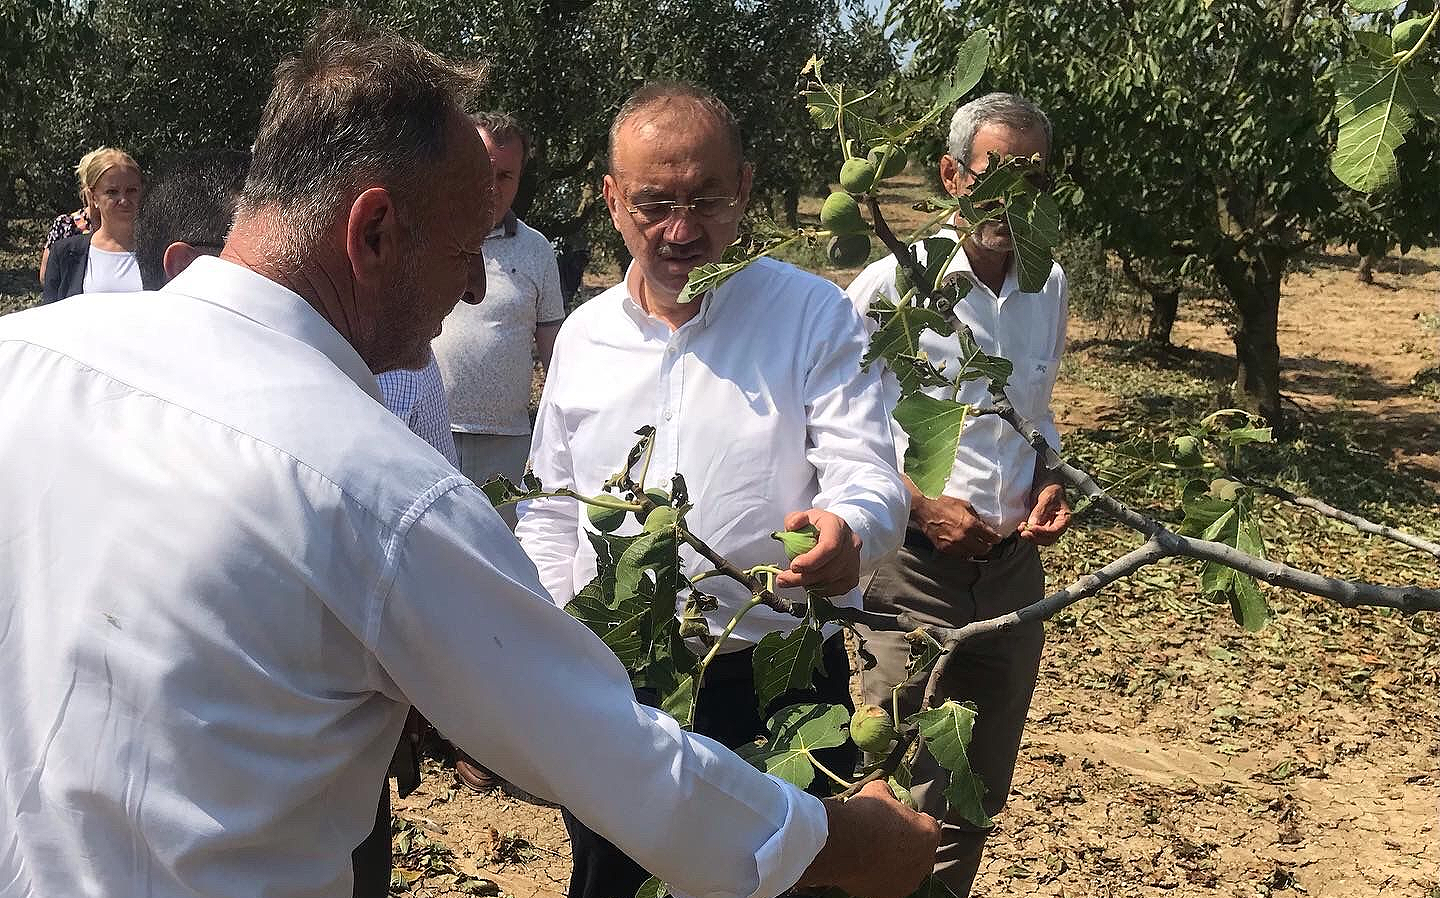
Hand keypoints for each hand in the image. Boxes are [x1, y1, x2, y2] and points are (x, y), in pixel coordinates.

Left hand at [774, 509, 860, 595]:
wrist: (834, 534)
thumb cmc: (815, 527)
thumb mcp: (802, 517)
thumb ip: (794, 519)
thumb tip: (793, 526)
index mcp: (837, 526)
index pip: (830, 546)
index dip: (811, 560)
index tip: (793, 566)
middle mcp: (851, 543)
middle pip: (829, 567)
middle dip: (803, 577)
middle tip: (782, 579)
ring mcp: (854, 561)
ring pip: (831, 580)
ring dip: (809, 584)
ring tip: (792, 580)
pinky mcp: (853, 576)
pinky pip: (836, 589)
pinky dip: (819, 590)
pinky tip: (808, 584)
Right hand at [796, 780, 940, 897]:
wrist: (842, 845)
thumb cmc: (864, 816)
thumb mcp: (877, 791)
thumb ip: (887, 791)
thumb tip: (885, 790)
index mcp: (928, 833)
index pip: (928, 825)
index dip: (913, 820)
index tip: (897, 818)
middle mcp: (925, 861)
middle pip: (920, 850)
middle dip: (908, 843)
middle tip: (886, 834)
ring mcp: (909, 881)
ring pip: (907, 870)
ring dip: (896, 862)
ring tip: (874, 852)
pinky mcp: (891, 895)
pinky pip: (890, 883)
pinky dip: (881, 876)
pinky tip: (866, 865)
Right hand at [911, 493, 1000, 557]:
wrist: (924, 509)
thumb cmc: (944, 503)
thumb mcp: (965, 505)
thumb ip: (976, 517)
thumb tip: (985, 524)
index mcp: (970, 524)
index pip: (991, 537)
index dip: (997, 538)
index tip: (998, 538)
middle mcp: (963, 537)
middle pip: (984, 549)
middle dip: (988, 545)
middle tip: (988, 542)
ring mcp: (953, 545)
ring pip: (972, 554)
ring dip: (976, 550)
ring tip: (977, 545)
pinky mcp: (944, 548)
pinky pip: (960, 555)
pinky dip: (965, 552)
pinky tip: (965, 546)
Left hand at [1018, 482, 1069, 545]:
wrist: (1046, 483)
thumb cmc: (1050, 488)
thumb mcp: (1047, 496)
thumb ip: (1040, 510)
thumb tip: (1032, 524)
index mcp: (1065, 519)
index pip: (1055, 531)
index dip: (1042, 532)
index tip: (1031, 528)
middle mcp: (1058, 526)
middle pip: (1048, 539)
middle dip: (1035, 537)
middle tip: (1024, 533)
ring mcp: (1049, 527)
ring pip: (1040, 539)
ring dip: (1030, 536)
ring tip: (1021, 529)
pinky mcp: (1040, 527)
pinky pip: (1034, 534)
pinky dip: (1028, 533)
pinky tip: (1021, 528)